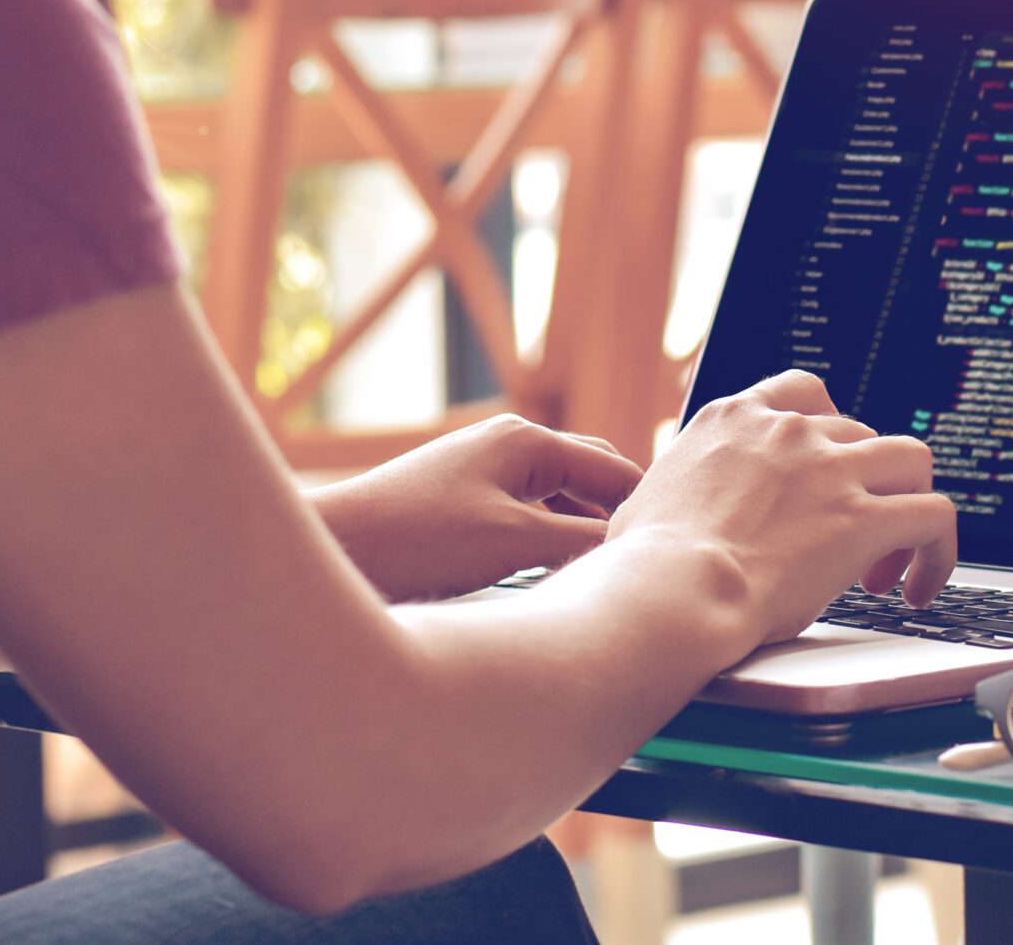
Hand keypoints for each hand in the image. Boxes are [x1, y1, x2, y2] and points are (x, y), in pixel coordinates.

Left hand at [309, 414, 641, 602]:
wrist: (332, 549)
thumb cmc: (417, 539)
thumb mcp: (514, 541)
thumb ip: (580, 539)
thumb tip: (632, 547)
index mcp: (527, 440)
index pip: (613, 466)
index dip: (648, 505)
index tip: (680, 541)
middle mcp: (507, 446)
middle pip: (589, 476)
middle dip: (620, 513)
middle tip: (654, 556)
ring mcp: (482, 471)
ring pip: (557, 499)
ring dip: (584, 529)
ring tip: (612, 569)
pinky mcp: (461, 502)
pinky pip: (527, 515)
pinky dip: (551, 538)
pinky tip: (558, 572)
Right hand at [607, 372, 956, 646]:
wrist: (670, 590)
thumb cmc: (646, 567)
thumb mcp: (650, 499)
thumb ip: (681, 489)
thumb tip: (668, 511)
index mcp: (734, 419)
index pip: (803, 394)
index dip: (826, 432)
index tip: (826, 472)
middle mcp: (789, 431)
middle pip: (860, 433)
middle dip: (860, 485)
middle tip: (845, 542)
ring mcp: (831, 469)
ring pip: (911, 459)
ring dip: (907, 502)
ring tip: (891, 558)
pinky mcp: (864, 517)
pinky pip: (935, 516)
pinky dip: (938, 551)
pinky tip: (919, 587)